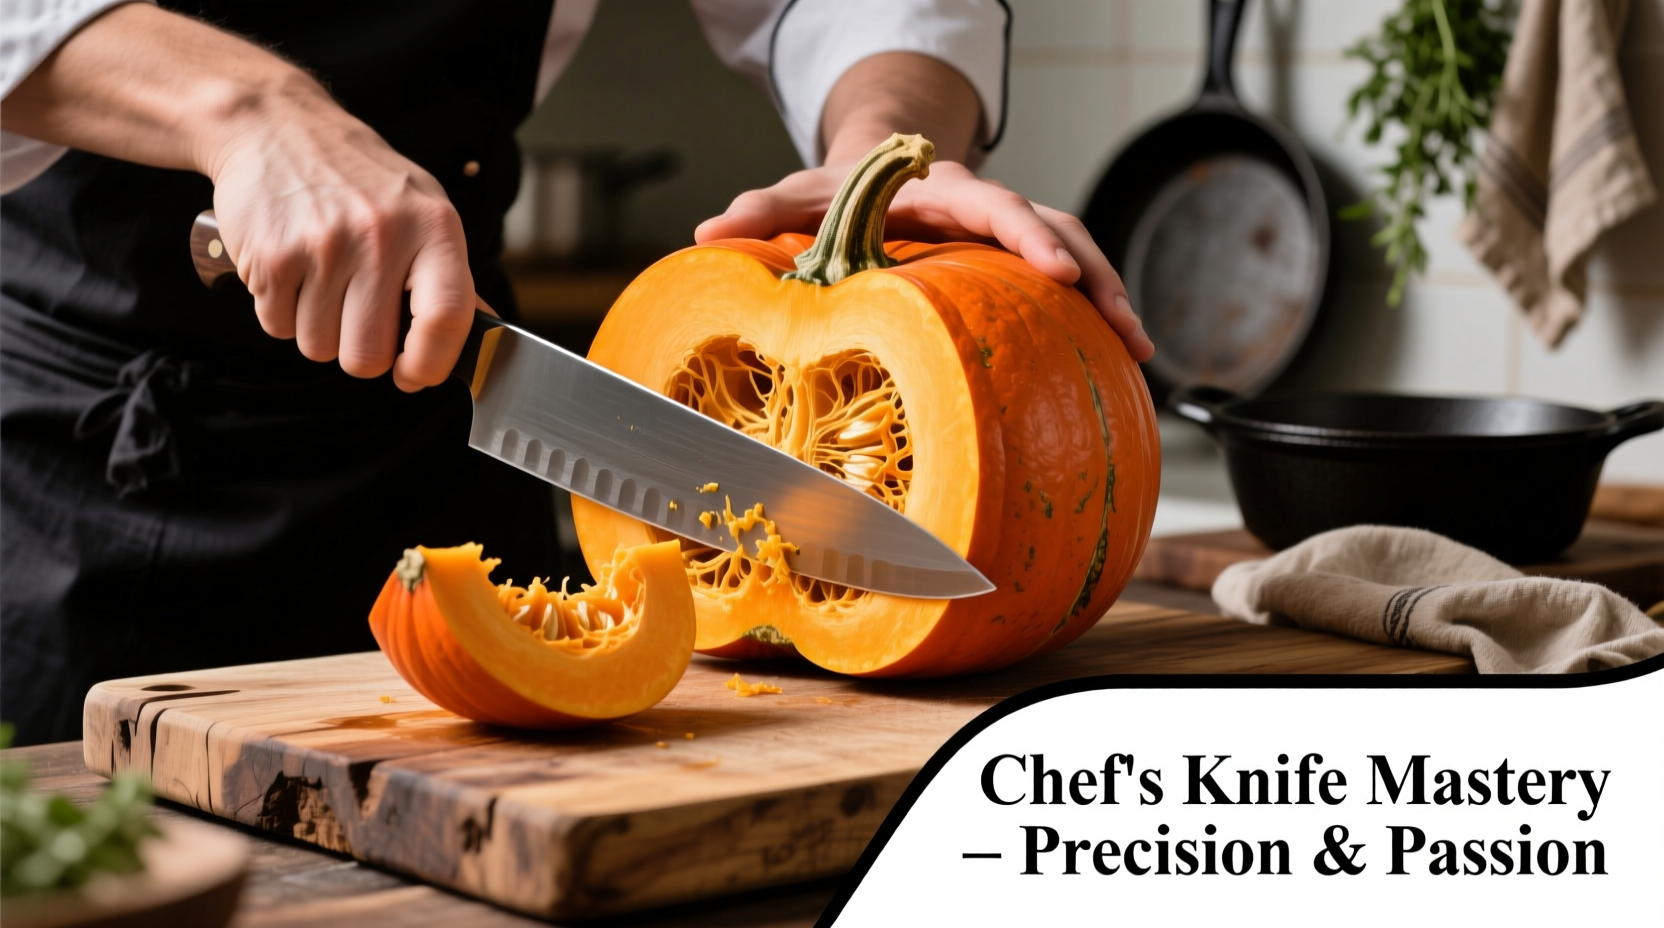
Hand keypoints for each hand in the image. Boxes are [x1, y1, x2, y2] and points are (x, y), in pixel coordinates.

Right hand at [1, 3, 473, 390]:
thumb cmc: (360, 179)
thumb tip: (487, 337)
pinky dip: (282, 312)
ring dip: (318, 330)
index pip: (447, 318)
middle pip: (368, 355)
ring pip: (319, 348)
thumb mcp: (424, 210)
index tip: (415, 375)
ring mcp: (325, 246)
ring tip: (323, 282)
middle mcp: (383, 236)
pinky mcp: (274, 256)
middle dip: (360, 353)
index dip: (431, 364)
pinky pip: (278, 327)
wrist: (278, 126)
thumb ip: (451, 276)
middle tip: (357, 320)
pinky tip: (294, 271)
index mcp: (434, 227)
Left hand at [694, 161, 1154, 362]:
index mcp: (938, 190)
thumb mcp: (798, 197)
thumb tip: (708, 228)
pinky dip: (1093, 317)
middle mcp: (982, 211)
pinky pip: (1065, 287)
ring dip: (1109, 297)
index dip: (1026, 235)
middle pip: (1052, 226)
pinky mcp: (1014, 270)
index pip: (993, 204)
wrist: (872, 174)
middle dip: (1089, 270)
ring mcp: (1004, 241)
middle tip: (1116, 317)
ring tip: (1137, 349)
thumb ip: (761, 211)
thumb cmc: (836, 194)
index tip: (1058, 271)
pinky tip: (1119, 363)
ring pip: (1074, 252)